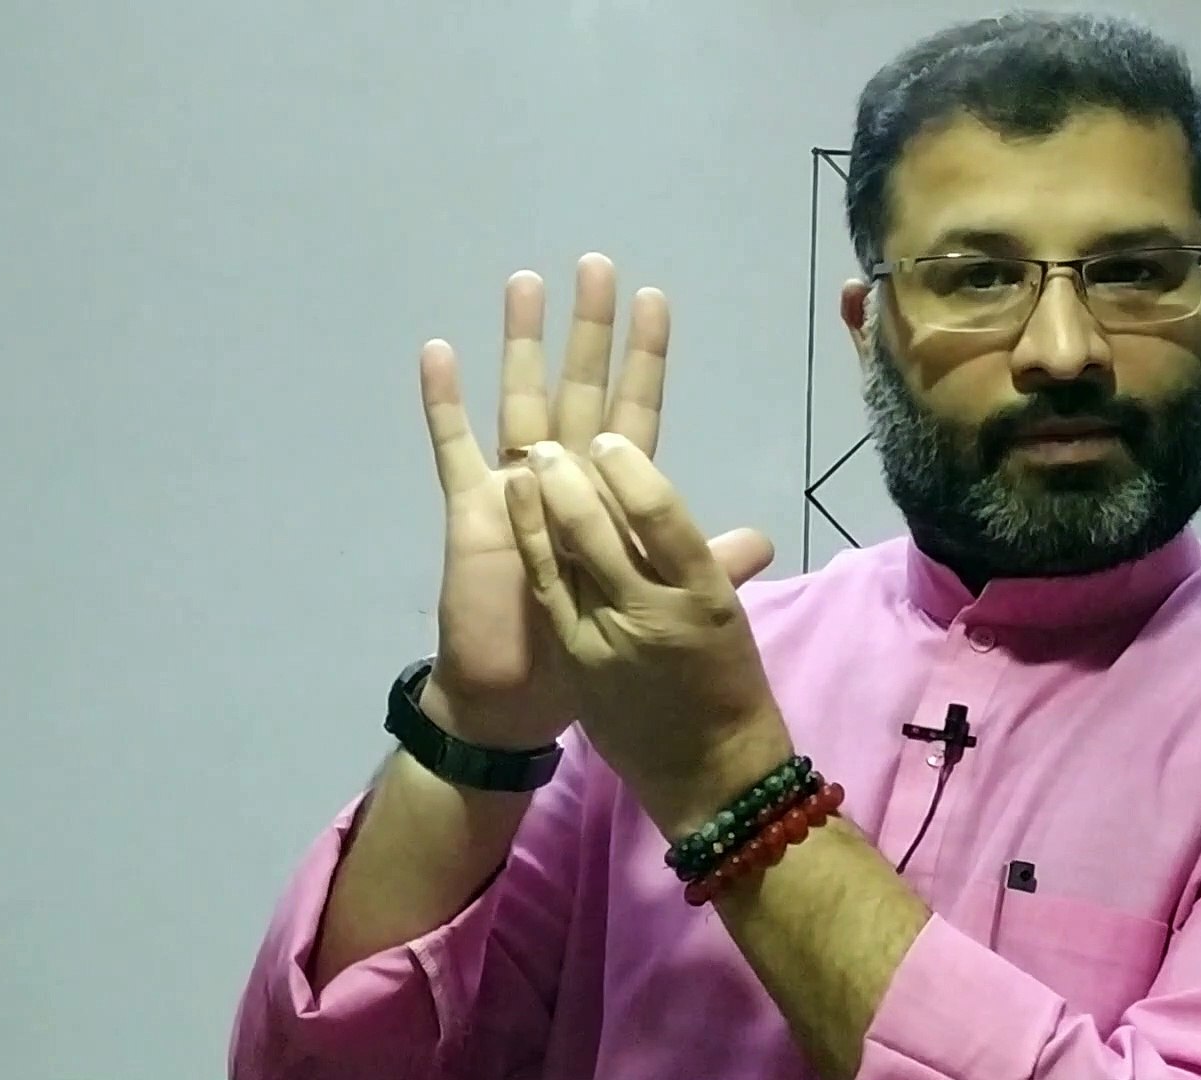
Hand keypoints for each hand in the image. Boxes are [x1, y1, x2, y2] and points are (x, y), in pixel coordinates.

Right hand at [419, 254, 771, 752]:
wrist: (517, 697)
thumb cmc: (588, 650)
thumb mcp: (655, 603)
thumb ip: (699, 564)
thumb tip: (762, 540)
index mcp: (610, 495)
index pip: (633, 412)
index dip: (644, 360)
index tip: (655, 301)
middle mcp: (564, 477)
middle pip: (578, 388)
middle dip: (588, 330)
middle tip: (596, 265)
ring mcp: (513, 487)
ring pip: (520, 399)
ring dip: (522, 344)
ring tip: (525, 284)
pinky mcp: (470, 507)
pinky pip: (454, 445)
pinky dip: (445, 402)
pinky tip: (439, 351)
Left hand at [501, 432, 791, 835]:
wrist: (707, 777)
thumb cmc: (728, 690)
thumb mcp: (731, 621)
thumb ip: (714, 566)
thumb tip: (715, 522)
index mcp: (706, 595)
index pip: (664, 517)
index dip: (630, 473)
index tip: (609, 441)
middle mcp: (655, 610)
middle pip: (603, 531)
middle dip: (573, 482)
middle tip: (554, 447)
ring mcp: (608, 638)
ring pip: (567, 558)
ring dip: (544, 506)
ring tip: (529, 464)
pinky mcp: (578, 661)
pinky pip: (551, 594)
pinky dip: (535, 549)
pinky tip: (522, 518)